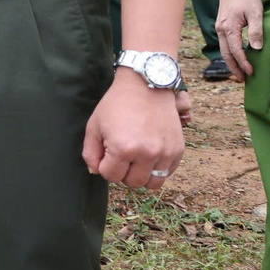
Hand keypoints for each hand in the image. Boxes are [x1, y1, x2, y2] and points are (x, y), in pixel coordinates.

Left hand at [83, 70, 185, 189]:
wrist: (146, 86)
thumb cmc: (116, 105)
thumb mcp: (94, 126)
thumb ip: (90, 153)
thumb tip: (97, 172)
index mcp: (123, 148)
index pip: (111, 176)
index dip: (105, 166)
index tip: (107, 152)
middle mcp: (147, 154)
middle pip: (133, 183)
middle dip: (123, 173)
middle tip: (122, 156)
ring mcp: (165, 153)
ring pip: (153, 183)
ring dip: (142, 175)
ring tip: (136, 159)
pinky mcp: (178, 150)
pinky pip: (167, 173)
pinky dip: (157, 169)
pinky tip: (150, 154)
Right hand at [215, 0, 264, 79]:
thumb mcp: (256, 12)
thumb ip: (256, 31)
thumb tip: (257, 48)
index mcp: (229, 28)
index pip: (236, 51)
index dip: (244, 63)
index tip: (252, 72)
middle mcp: (221, 30)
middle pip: (226, 54)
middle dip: (234, 68)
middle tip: (243, 80)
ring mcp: (220, 29)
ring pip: (223, 50)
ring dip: (231, 62)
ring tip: (239, 72)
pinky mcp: (222, 27)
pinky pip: (224, 44)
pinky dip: (229, 54)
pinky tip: (236, 57)